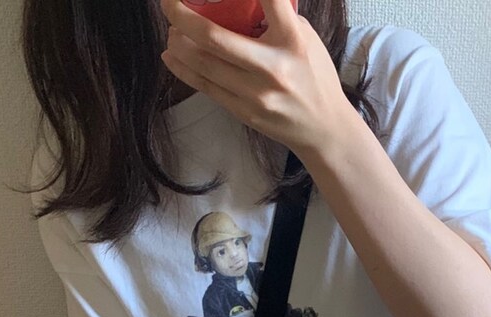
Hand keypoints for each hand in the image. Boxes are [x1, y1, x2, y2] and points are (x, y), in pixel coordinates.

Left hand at [159, 0, 353, 158]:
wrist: (323, 129)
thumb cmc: (314, 77)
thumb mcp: (305, 38)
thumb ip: (276, 18)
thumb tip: (242, 2)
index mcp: (292, 41)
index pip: (270, 0)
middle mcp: (272, 67)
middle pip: (215, 38)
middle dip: (182, 16)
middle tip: (168, 2)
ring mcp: (255, 93)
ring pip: (204, 64)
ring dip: (179, 43)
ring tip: (171, 30)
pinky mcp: (244, 111)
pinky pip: (206, 87)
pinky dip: (183, 69)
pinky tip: (172, 55)